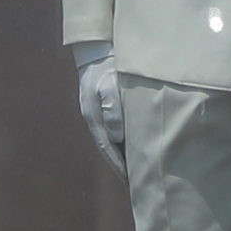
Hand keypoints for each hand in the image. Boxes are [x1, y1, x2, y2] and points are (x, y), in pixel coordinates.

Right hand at [73, 43, 124, 169]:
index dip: (119, 166)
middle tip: (136, 180)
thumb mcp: (108, 87)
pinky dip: (123, 139)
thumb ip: (113, 111)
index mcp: (94, 117)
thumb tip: (117, 136)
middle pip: (109, 147)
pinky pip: (114, 128)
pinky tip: (132, 142)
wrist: (97, 49)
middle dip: (121, 164)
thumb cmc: (106, 67)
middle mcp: (95, 117)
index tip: (130, 181)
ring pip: (112, 139)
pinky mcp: (103, 104)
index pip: (108, 148)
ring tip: (136, 166)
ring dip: (123, 152)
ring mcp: (98, 111)